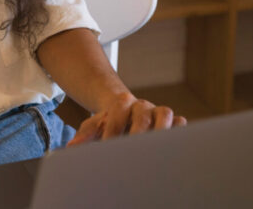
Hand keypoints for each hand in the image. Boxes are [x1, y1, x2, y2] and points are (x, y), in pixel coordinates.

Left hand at [67, 92, 186, 146]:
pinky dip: (178, 133)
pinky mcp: (172, 121)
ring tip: (155, 150)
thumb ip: (85, 134)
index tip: (108, 145)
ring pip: (166, 114)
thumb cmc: (109, 122)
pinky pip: (180, 122)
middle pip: (143, 113)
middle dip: (138, 131)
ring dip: (162, 130)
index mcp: (122, 102)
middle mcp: (142, 105)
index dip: (114, 127)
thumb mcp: (95, 125)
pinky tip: (170, 150)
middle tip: (133, 149)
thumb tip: (72, 147)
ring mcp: (158, 111)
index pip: (119, 110)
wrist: (125, 112)